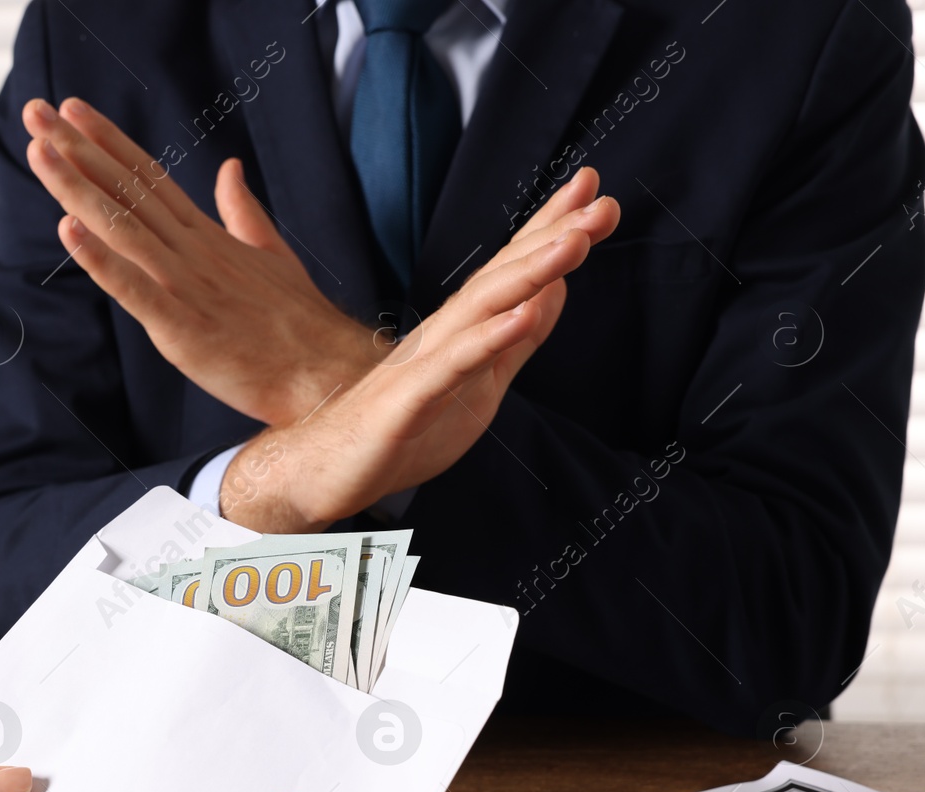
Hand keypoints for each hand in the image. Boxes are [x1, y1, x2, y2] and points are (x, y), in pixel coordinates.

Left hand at [22, 96, 377, 425]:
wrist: (326, 374)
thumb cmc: (299, 325)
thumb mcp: (271, 254)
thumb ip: (242, 211)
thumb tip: (231, 169)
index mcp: (207, 237)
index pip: (150, 178)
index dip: (109, 143)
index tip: (74, 110)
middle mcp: (191, 252)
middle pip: (126, 191)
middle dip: (77, 150)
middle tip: (36, 111)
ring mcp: (185, 286)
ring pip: (121, 227)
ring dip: (76, 187)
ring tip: (40, 151)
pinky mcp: (182, 328)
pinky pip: (134, 289)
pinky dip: (100, 260)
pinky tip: (68, 230)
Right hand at [221, 181, 620, 528]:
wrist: (324, 470)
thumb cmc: (398, 429)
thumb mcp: (480, 386)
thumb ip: (517, 343)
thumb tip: (555, 294)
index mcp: (461, 330)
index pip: (511, 270)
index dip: (550, 228)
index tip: (592, 188)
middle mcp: (443, 334)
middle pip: (503, 274)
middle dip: (552, 235)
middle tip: (601, 199)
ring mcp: (424, 363)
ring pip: (482, 308)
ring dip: (529, 272)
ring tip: (574, 242)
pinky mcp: (408, 400)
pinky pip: (452, 365)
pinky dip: (488, 339)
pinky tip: (521, 315)